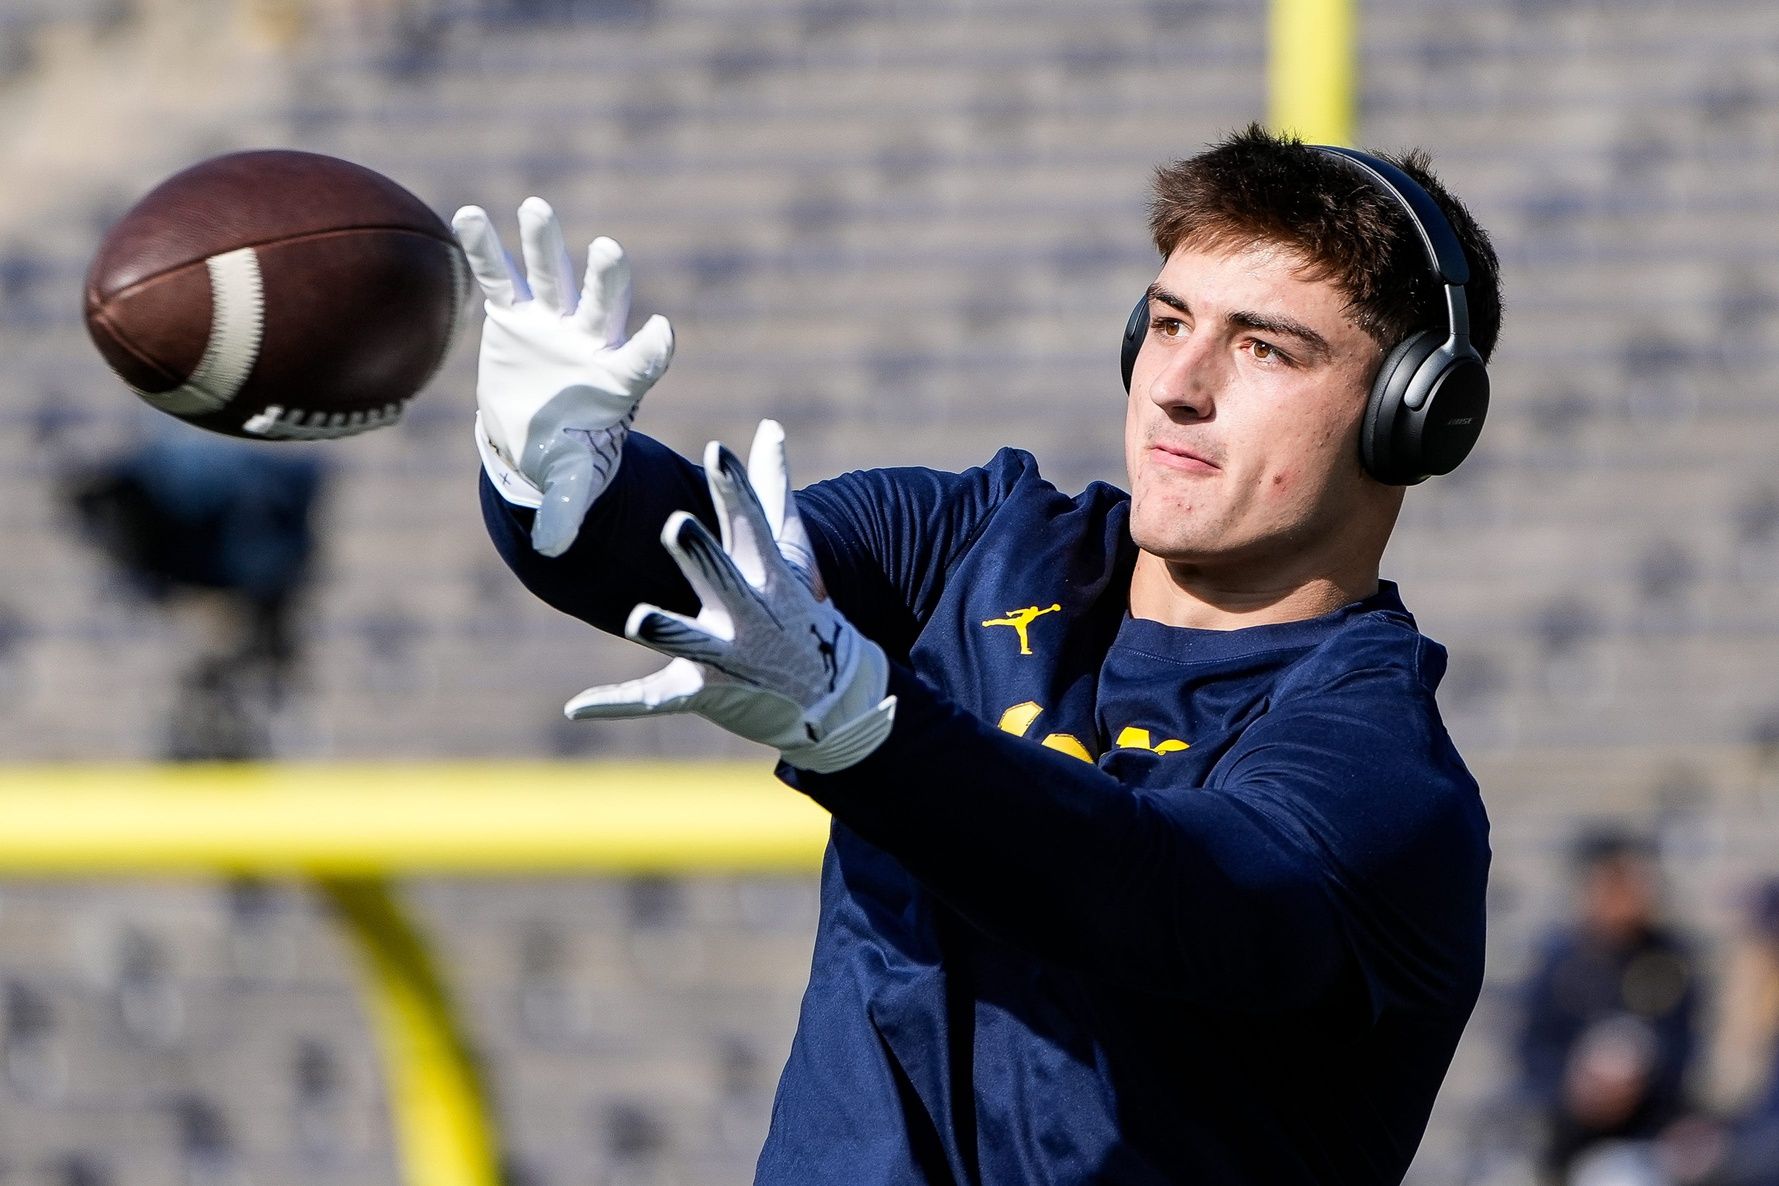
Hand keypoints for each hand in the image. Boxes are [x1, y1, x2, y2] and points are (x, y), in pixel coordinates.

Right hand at [452, 197, 674, 555]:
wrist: (535, 431)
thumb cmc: (565, 455)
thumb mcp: (569, 484)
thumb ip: (565, 508)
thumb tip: (554, 550)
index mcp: (616, 381)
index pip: (643, 360)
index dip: (653, 348)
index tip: (664, 333)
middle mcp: (591, 341)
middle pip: (603, 304)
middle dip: (606, 281)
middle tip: (610, 251)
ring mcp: (553, 322)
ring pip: (554, 277)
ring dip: (546, 245)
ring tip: (536, 208)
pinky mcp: (515, 313)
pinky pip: (500, 276)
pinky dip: (487, 248)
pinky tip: (468, 214)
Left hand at [566, 420, 896, 773]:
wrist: (828, 698)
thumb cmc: (796, 608)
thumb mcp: (789, 552)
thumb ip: (771, 488)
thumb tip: (769, 426)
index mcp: (767, 574)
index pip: (752, 524)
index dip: (734, 488)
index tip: (716, 450)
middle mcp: (751, 614)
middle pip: (723, 579)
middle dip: (702, 556)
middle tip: (676, 523)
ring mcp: (729, 656)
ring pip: (694, 641)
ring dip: (668, 630)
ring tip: (639, 617)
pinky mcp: (703, 693)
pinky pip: (657, 698)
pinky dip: (616, 703)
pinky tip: (575, 707)